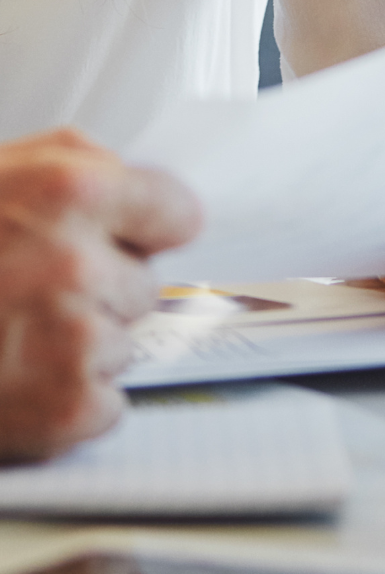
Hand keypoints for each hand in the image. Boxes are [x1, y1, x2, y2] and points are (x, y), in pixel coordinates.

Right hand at [0, 128, 200, 461]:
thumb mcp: (5, 166)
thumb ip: (83, 165)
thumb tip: (140, 193)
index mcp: (73, 192)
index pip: (178, 214)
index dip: (151, 229)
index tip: (137, 240)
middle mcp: (80, 262)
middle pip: (147, 286)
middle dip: (102, 288)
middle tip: (34, 290)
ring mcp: (75, 339)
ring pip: (125, 345)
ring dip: (81, 345)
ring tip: (14, 332)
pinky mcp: (64, 408)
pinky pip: (107, 405)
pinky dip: (69, 402)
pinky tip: (17, 377)